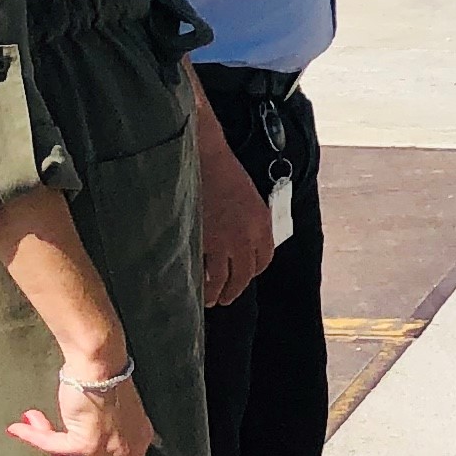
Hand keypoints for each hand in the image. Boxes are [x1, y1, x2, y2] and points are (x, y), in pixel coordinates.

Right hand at [13, 370, 155, 455]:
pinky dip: (34, 437)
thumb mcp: (108, 417)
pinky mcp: (87, 443)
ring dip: (45, 455)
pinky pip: (53, 448)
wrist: (100, 363)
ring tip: (25, 432)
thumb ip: (96, 438)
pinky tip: (18, 428)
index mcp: (139, 443)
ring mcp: (110, 450)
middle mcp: (129, 450)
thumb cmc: (103, 380)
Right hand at [192, 100, 274, 309]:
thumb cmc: (221, 169)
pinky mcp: (203, 240)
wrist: (204, 155)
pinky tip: (193, 285)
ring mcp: (225, 240)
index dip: (252, 272)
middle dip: (235, 289)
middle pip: (245, 275)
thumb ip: (246, 222)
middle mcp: (248, 236)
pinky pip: (203, 270)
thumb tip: (237, 243)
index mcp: (262, 223)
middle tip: (225, 298)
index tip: (242, 277)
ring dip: (216, 293)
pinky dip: (199, 281)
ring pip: (224, 279)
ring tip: (209, 300)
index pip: (263, 260)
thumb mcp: (245, 197)